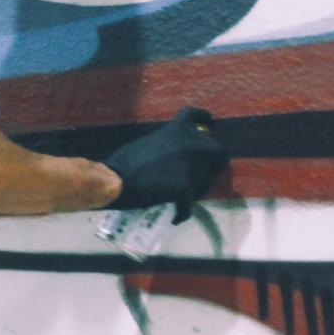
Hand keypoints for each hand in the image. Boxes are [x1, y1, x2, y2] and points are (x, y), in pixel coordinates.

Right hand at [104, 108, 230, 222]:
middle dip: (214, 165)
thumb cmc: (123, 161)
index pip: (197, 116)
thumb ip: (168, 144)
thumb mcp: (149, 143)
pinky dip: (182, 213)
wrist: (115, 181)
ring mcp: (192, 167)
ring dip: (196, 190)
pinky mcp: (186, 188)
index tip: (209, 126)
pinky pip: (189, 205)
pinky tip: (175, 218)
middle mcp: (193, 144)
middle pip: (218, 152)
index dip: (206, 120)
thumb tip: (175, 155)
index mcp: (178, 129)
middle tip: (203, 175)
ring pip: (206, 182)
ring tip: (182, 198)